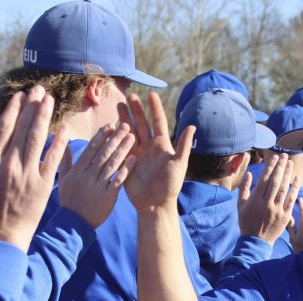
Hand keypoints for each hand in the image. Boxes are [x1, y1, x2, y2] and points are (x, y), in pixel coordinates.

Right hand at [0, 85, 69, 252]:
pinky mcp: (43, 185)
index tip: (21, 96)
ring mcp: (27, 175)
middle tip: (40, 89)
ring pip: (38, 139)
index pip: (4, 128)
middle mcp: (9, 165)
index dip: (14, 109)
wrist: (3, 233)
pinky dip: (59, 142)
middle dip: (32, 106)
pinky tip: (64, 127)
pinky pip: (52, 159)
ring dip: (45, 117)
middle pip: (23, 129)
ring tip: (50, 100)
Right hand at [58, 123, 135, 227]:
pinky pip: (118, 180)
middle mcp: (88, 176)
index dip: (101, 136)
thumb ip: (65, 162)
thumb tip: (64, 144)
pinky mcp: (108, 196)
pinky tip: (134, 159)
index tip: (109, 125)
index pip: (91, 149)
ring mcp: (98, 186)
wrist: (73, 224)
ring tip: (132, 137)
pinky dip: (126, 169)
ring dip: (123, 149)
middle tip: (125, 125)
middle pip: (103, 153)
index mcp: (77, 170)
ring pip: (112, 164)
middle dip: (115, 138)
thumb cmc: (69, 201)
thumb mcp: (63, 181)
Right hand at [116, 92, 193, 214]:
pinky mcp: (127, 163)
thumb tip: (192, 126)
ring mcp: (137, 154)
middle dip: (135, 110)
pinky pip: (120, 147)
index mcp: (161, 145)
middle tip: (129, 96)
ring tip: (118, 105)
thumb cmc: (170, 186)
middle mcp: (149, 147)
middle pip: (141, 124)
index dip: (154, 108)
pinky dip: (116, 137)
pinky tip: (110, 127)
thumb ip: (183, 145)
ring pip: (129, 132)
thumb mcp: (179, 164)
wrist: (155, 204)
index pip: (158, 122)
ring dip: (124, 119)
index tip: (151, 94)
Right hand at [237, 154, 300, 244]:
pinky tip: (297, 178)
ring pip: (284, 189)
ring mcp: (277, 210)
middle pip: (275, 181)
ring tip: (290, 163)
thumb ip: (244, 189)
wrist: (256, 242)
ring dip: (287, 174)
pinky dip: (294, 188)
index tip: (275, 157)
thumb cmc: (246, 222)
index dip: (270, 167)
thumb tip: (249, 173)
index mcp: (255, 200)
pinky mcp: (285, 216)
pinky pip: (291, 200)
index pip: (264, 179)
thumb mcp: (240, 206)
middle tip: (284, 155)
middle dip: (280, 167)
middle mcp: (266, 204)